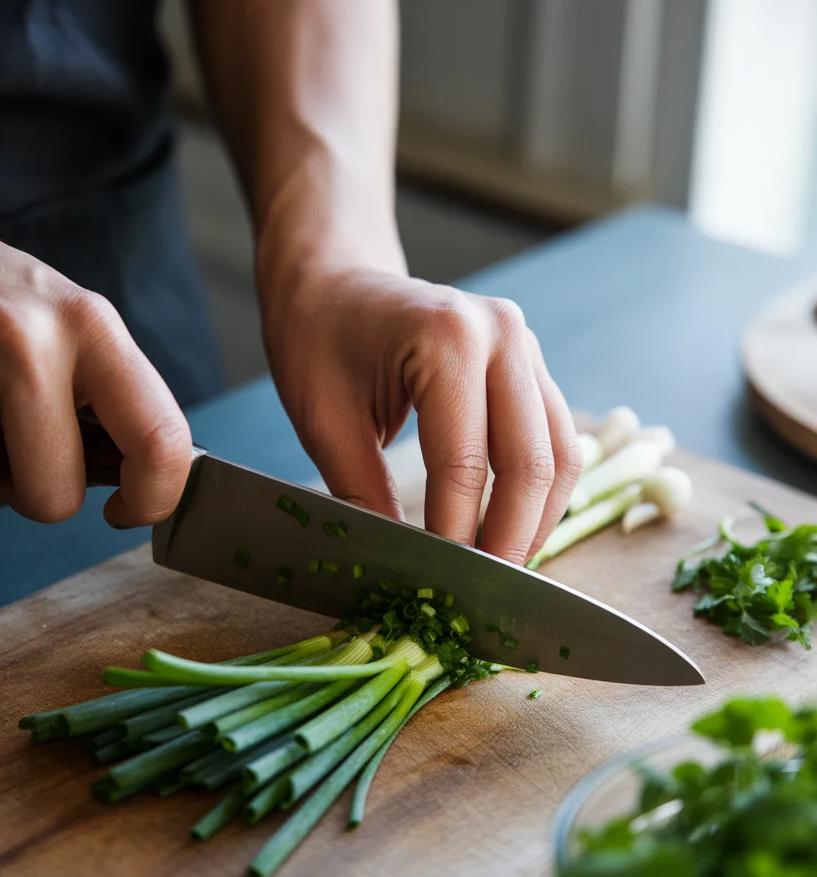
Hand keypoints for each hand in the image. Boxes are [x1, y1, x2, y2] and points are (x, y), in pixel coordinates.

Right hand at [0, 220, 190, 526]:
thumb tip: (146, 487)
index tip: (130, 510)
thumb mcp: (70, 327)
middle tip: (27, 444)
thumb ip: (112, 401)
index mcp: (91, 327)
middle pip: (56, 495)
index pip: (159, 441)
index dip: (153, 499)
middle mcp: (29, 341)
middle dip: (39, 490)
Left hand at [262, 265, 581, 564]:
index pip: (466, 464)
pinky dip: (540, 492)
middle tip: (482, 597)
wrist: (334, 280)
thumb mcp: (324, 423)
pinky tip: (511, 528)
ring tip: (500, 570)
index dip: (456, 537)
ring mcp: (525, 344)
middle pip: (532, 464)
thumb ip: (365, 496)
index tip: (440, 589)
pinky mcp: (531, 363)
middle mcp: (502, 334)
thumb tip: (403, 570)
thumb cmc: (317, 341)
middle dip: (509, 540)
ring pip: (560, 455)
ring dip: (536, 522)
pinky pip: (557, 438)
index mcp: (447, 338)